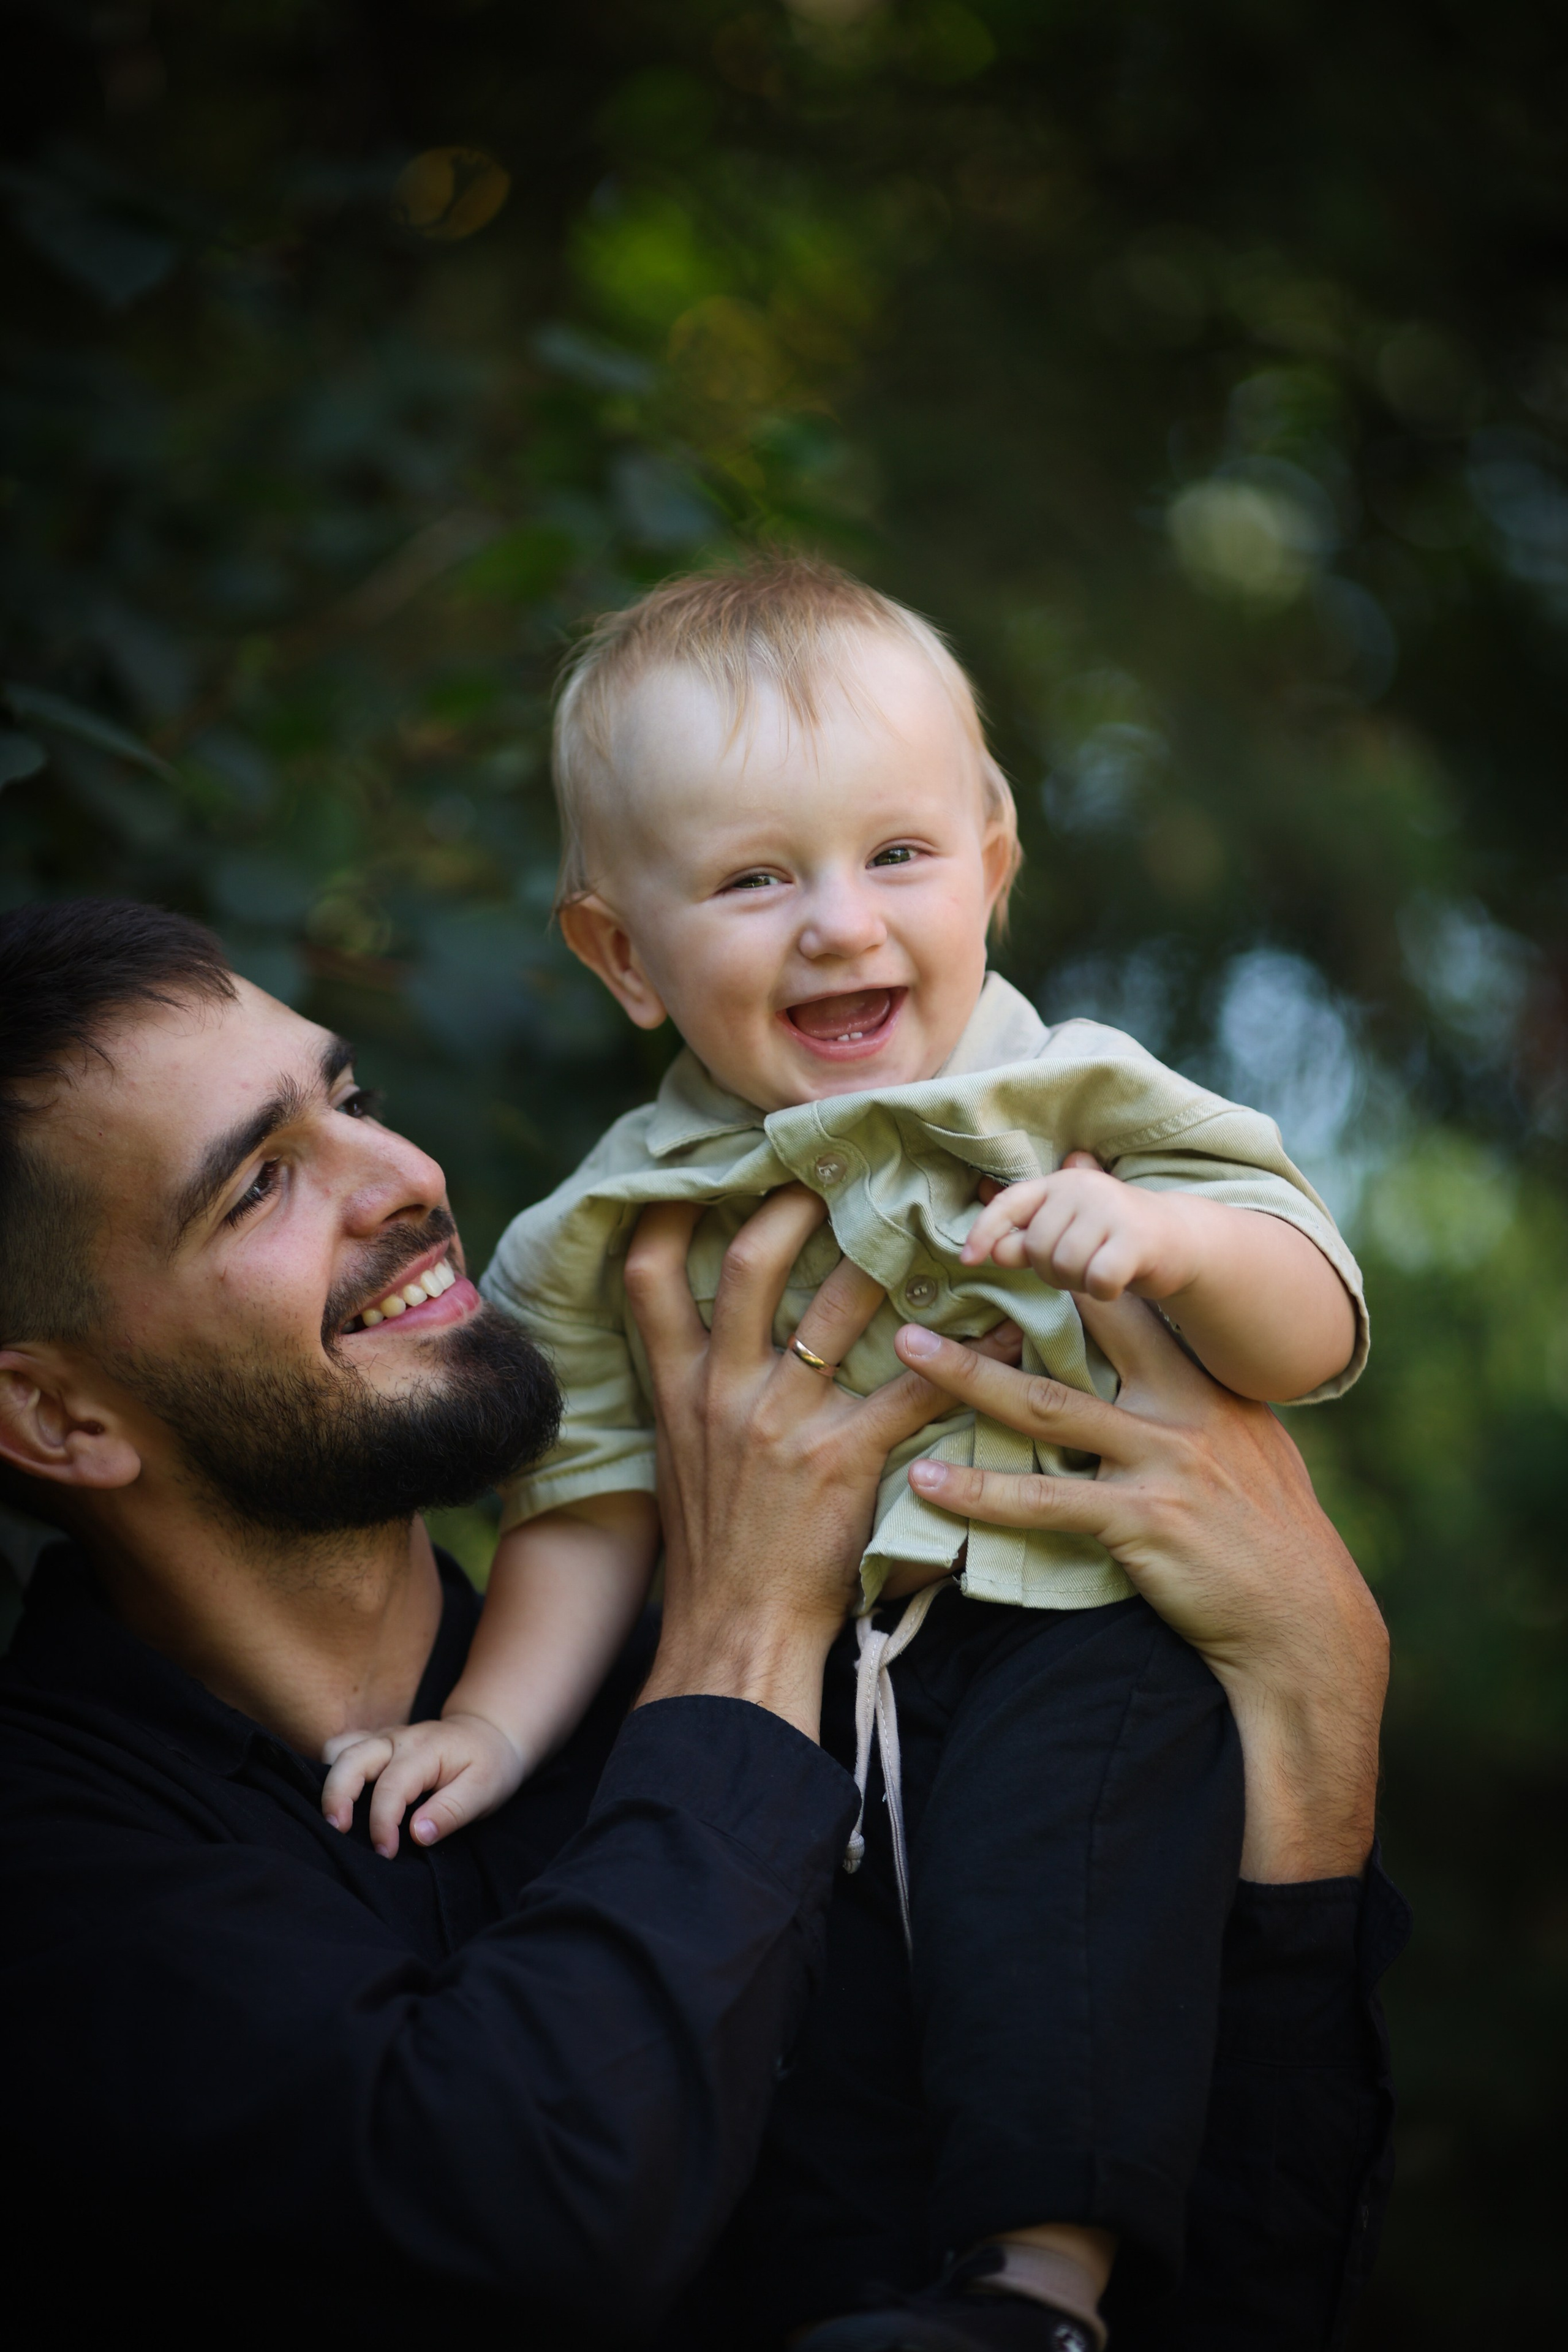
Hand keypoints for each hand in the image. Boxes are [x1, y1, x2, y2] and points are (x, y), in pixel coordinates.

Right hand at [321, 1712, 526, 1857]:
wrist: (490, 1735)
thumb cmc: (489, 1764)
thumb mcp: (484, 1790)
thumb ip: (451, 1811)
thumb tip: (418, 1834)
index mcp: (424, 1750)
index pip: (391, 1787)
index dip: (383, 1824)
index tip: (386, 1854)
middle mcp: (397, 1738)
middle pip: (352, 1758)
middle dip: (337, 1796)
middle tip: (336, 1833)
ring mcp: (383, 1737)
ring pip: (341, 1749)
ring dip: (329, 1782)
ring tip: (332, 1819)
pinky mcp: (376, 1743)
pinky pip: (342, 1748)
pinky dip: (331, 1769)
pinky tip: (337, 1799)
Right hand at [623, 1186, 953, 1740]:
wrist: (733, 1630)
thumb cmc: (715, 1547)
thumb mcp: (680, 1457)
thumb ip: (694, 1389)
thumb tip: (712, 1331)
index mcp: (678, 1388)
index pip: (651, 1277)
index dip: (670, 1213)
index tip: (703, 1168)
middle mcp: (725, 1392)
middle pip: (754, 1265)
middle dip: (796, 1202)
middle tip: (841, 1161)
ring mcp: (785, 1423)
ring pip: (841, 1308)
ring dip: (890, 1255)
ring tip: (934, 1211)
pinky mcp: (846, 1460)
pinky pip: (915, 1387)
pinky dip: (965, 1350)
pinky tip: (1002, 1319)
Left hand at [893, 1293, 1386, 1880]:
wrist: (1301, 1621)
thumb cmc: (1270, 1537)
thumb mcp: (1250, 1447)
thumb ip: (1202, 1401)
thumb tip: (1162, 1366)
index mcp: (1208, 1385)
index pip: (1137, 1305)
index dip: (1083, 1259)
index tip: (1035, 1216)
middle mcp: (1185, 1411)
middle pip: (1088, 1330)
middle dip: (1020, 1286)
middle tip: (955, 1254)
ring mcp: (1162, 1464)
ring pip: (1047, 1407)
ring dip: (969, 1376)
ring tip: (907, 1348)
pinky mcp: (1141, 1523)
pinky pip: (1043, 1502)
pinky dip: (980, 1492)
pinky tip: (927, 1481)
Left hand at [961, 1148, 1198, 1301]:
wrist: (1180, 1240)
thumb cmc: (1112, 1240)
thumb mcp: (1066, 1235)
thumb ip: (1028, 1241)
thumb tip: (992, 1251)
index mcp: (1059, 1183)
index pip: (1010, 1203)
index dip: (985, 1231)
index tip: (967, 1260)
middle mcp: (1082, 1187)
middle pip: (1038, 1247)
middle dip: (1052, 1272)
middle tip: (1081, 1269)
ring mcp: (1110, 1208)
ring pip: (1065, 1266)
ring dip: (1080, 1283)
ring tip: (1100, 1271)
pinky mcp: (1136, 1236)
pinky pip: (1097, 1279)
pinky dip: (1104, 1291)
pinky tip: (1118, 1282)